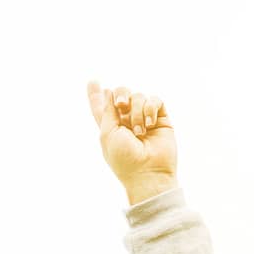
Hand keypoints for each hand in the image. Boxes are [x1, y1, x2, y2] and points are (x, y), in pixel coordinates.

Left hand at [85, 79, 177, 202]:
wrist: (148, 171)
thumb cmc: (125, 158)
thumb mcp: (108, 134)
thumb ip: (107, 111)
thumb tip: (109, 91)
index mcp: (110, 126)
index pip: (102, 107)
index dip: (96, 94)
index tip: (92, 81)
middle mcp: (127, 120)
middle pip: (122, 93)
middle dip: (121, 94)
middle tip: (122, 105)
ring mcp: (144, 118)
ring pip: (138, 96)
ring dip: (137, 112)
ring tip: (140, 132)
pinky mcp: (161, 118)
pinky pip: (155, 100)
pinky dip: (150, 109)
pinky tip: (150, 124)